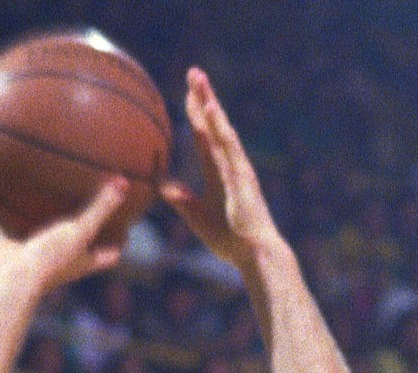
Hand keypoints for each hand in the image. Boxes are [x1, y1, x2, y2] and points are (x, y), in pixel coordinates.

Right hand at [0, 178, 128, 293]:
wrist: (7, 279)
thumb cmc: (49, 259)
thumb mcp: (80, 231)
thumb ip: (100, 208)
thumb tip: (124, 182)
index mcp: (83, 260)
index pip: (111, 254)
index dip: (120, 241)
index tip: (127, 225)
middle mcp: (62, 259)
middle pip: (81, 243)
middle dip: (86, 226)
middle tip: (94, 199)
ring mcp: (36, 254)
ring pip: (47, 233)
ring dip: (50, 218)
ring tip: (55, 190)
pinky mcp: (12, 247)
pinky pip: (14, 226)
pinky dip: (12, 212)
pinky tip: (12, 189)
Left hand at [161, 68, 283, 271]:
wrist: (253, 254)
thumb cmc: (230, 239)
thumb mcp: (197, 217)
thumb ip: (183, 200)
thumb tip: (165, 188)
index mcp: (219, 172)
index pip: (204, 136)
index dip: (195, 115)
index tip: (186, 93)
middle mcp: (230, 164)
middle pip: (214, 125)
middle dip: (203, 98)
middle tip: (193, 72)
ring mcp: (237, 168)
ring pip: (222, 130)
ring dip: (210, 106)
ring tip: (199, 83)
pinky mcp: (242, 177)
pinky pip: (228, 148)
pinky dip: (219, 128)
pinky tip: (210, 112)